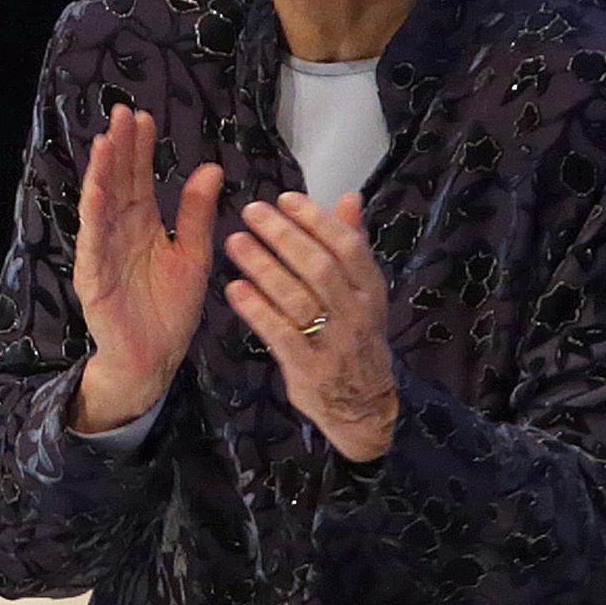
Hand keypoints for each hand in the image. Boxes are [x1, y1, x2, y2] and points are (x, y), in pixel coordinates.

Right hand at [69, 105, 223, 432]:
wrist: (154, 359)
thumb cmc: (169, 311)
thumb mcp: (193, 255)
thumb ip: (196, 214)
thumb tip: (211, 169)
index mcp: (142, 226)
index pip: (139, 179)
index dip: (140, 150)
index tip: (145, 118)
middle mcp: (119, 234)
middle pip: (117, 183)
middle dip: (119, 149)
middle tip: (122, 113)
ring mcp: (103, 254)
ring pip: (101, 206)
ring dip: (101, 174)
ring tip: (104, 142)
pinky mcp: (95, 278)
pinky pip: (94, 243)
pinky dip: (94, 217)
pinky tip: (97, 192)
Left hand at [224, 190, 398, 460]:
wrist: (363, 406)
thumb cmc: (355, 339)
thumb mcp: (364, 293)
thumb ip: (352, 245)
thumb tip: (349, 197)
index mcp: (371, 290)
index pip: (347, 246)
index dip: (316, 220)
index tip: (285, 199)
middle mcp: (356, 313)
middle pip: (319, 267)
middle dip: (283, 236)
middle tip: (251, 212)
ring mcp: (333, 343)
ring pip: (297, 298)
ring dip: (264, 267)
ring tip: (235, 242)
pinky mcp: (308, 369)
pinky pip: (280, 335)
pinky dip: (257, 310)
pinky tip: (234, 289)